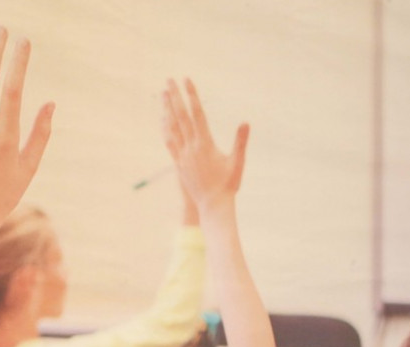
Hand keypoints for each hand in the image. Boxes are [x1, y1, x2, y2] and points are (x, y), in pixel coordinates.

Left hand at [162, 78, 249, 216]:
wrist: (212, 204)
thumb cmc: (228, 184)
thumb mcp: (238, 162)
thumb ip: (241, 141)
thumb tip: (245, 122)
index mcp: (205, 144)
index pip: (197, 114)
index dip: (192, 96)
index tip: (187, 80)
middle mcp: (191, 147)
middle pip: (180, 116)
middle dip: (174, 96)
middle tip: (169, 79)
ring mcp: (182, 155)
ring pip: (171, 127)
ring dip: (167, 109)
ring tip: (163, 93)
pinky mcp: (178, 162)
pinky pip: (169, 140)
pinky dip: (165, 127)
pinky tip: (163, 118)